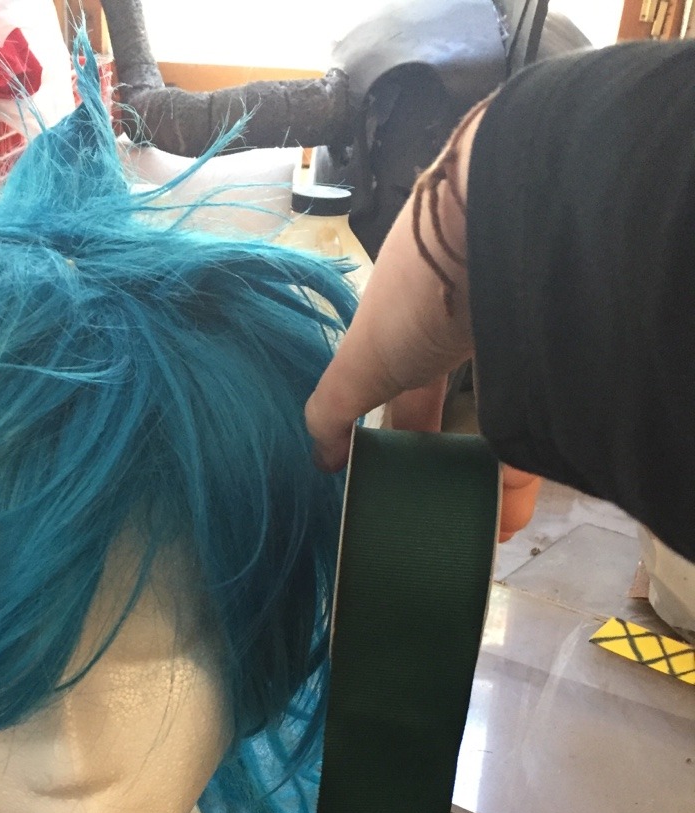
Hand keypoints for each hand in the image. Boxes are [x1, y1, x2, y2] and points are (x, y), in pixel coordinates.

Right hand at [305, 100, 540, 540]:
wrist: (518, 220)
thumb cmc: (423, 286)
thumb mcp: (363, 355)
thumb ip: (333, 406)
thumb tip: (316, 455)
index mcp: (412, 308)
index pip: (402, 376)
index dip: (397, 426)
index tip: (395, 474)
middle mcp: (468, 314)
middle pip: (456, 401)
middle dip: (446, 460)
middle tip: (438, 509)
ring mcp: (520, 329)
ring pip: (502, 415)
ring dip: (487, 476)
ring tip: (479, 527)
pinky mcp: (562, 351)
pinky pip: (543, 419)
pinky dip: (524, 469)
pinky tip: (507, 510)